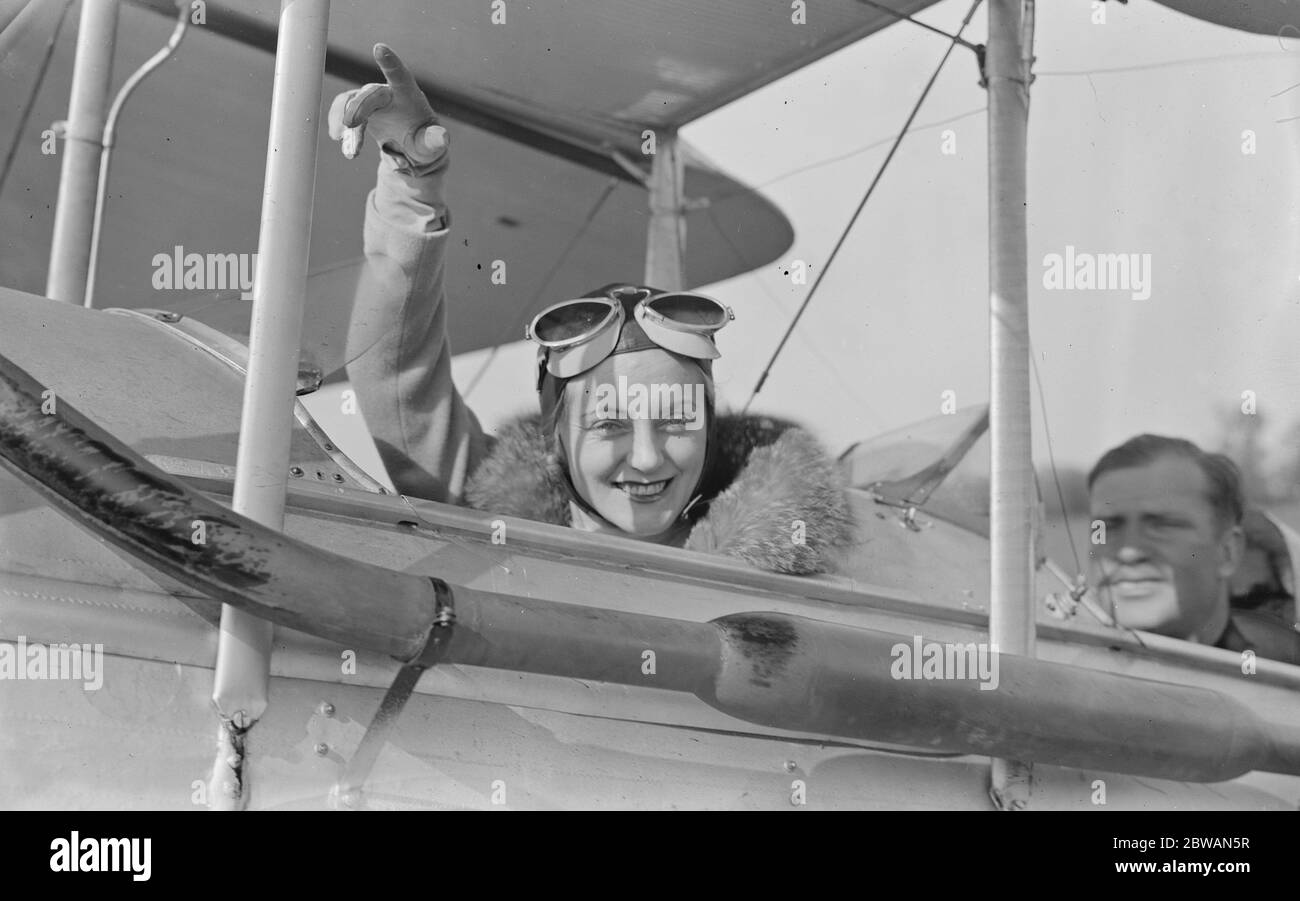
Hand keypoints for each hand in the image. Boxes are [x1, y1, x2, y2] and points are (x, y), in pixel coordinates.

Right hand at [327, 43, 447, 169]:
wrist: (410, 145)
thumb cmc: (424, 140)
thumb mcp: (431, 144)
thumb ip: (434, 140)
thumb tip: (443, 138)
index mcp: (407, 94)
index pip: (399, 74)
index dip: (390, 61)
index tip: (379, 48)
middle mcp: (387, 92)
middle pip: (370, 93)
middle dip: (359, 106)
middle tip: (349, 124)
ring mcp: (371, 99)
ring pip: (352, 102)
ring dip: (346, 123)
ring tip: (350, 151)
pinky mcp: (358, 109)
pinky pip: (342, 109)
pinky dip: (338, 124)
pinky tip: (338, 138)